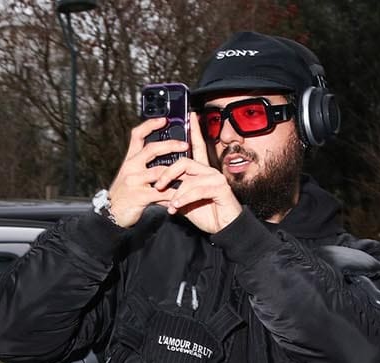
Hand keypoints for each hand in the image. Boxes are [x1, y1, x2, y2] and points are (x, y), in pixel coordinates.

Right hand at [105, 118, 191, 227]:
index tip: (164, 119)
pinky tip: (182, 194)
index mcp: (130, 159)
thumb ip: (144, 164)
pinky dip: (174, 194)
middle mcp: (131, 166)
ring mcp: (134, 180)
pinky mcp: (140, 196)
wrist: (111, 214)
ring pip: (160, 171)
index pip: (138, 135)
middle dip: (171, 145)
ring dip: (177, 172)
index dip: (150, 125)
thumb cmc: (125, 194)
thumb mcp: (130, 174)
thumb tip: (165, 154)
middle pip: (152, 149)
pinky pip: (162, 193)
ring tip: (190, 172)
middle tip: (185, 144)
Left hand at [147, 113, 242, 234]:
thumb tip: (155, 190)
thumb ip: (171, 194)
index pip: (197, 147)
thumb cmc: (206, 215)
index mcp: (201, 171)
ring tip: (169, 205)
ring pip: (189, 177)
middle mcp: (209, 171)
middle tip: (157, 186)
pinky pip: (197, 189)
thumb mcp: (183, 203)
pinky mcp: (221, 189)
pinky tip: (177, 208)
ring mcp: (216, 178)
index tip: (190, 115)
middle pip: (184, 162)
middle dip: (167, 174)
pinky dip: (184, 199)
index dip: (194, 130)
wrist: (223, 229)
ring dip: (176, 192)